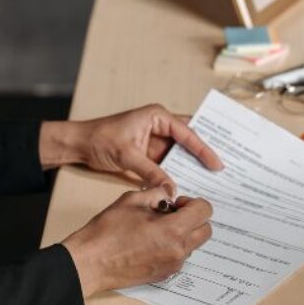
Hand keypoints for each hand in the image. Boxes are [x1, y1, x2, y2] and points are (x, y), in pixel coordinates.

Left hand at [40, 104, 222, 195]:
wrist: (79, 144)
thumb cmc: (100, 139)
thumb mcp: (127, 156)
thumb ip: (151, 172)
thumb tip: (170, 188)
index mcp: (157, 116)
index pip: (187, 132)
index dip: (203, 149)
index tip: (217, 164)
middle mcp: (159, 125)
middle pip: (189, 139)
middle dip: (204, 153)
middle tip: (223, 169)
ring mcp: (155, 140)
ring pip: (180, 153)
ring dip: (192, 165)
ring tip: (211, 179)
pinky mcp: (150, 153)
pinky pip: (169, 163)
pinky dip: (178, 172)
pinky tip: (189, 183)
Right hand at [62, 187, 212, 295]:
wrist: (91, 261)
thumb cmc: (108, 231)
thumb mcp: (133, 200)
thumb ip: (158, 193)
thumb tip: (169, 194)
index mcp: (173, 230)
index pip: (204, 211)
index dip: (192, 202)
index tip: (176, 203)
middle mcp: (178, 251)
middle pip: (205, 230)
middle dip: (193, 217)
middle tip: (172, 213)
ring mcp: (172, 265)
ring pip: (193, 244)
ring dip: (184, 232)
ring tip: (158, 226)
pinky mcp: (164, 274)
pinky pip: (180, 256)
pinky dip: (174, 245)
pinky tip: (152, 240)